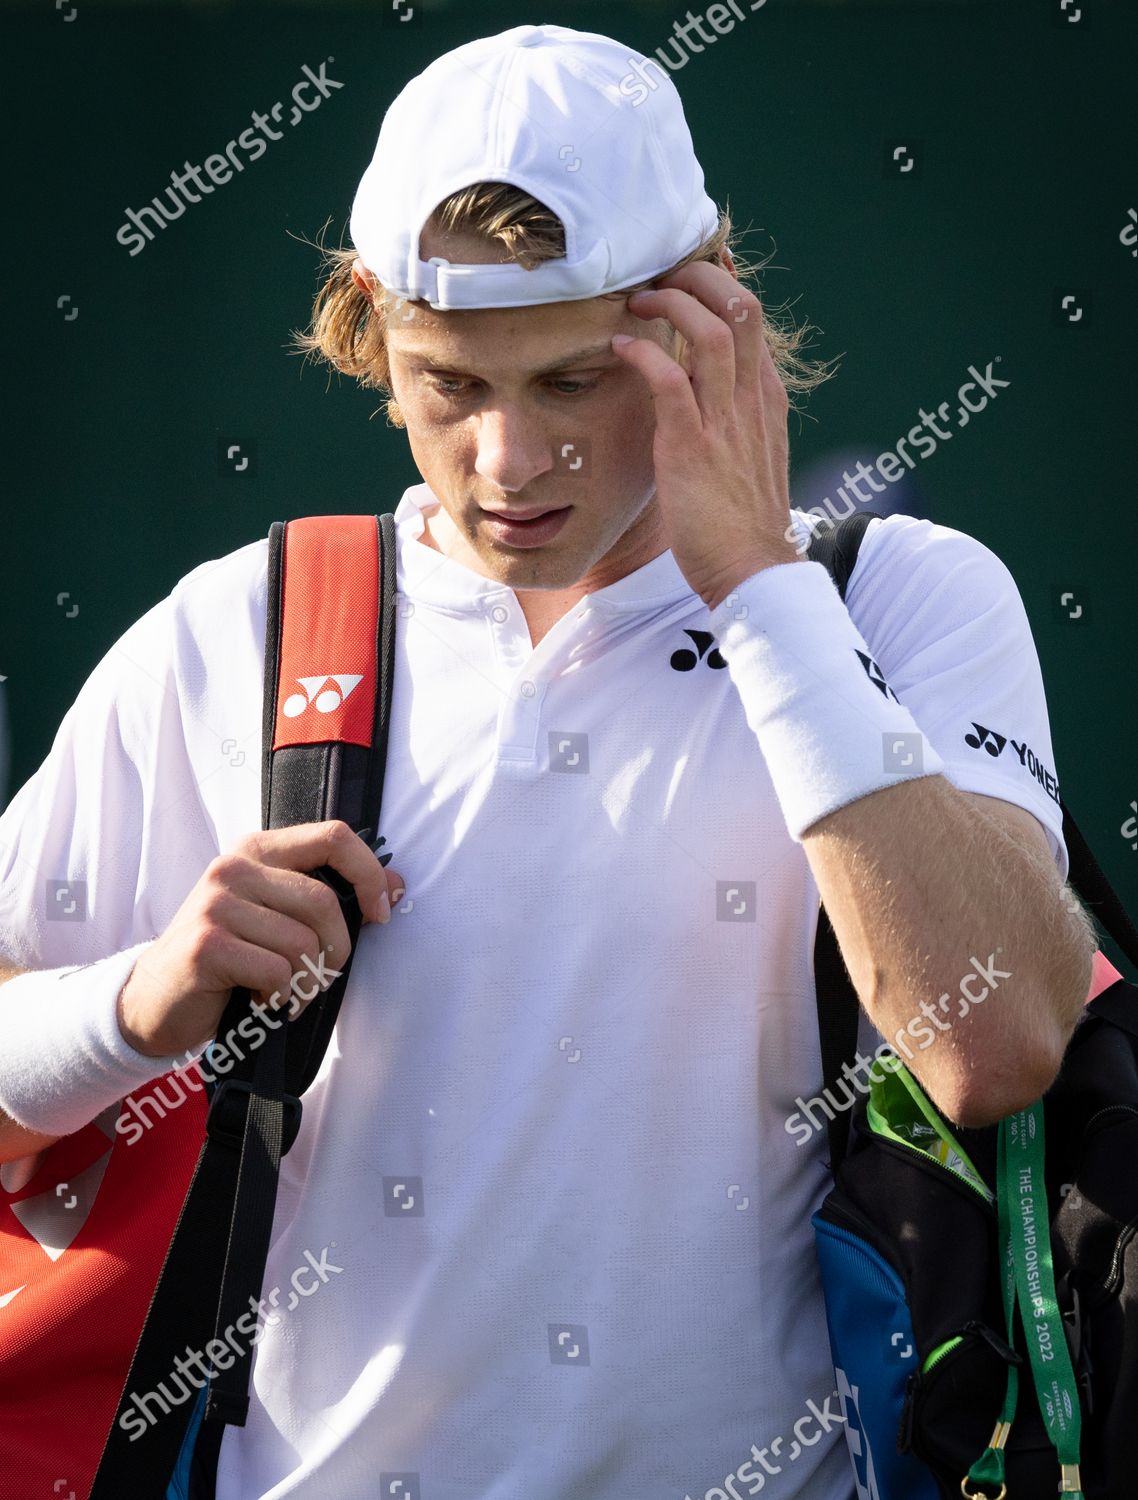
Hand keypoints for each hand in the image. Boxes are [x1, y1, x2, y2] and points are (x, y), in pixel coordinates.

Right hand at [116, 821, 405, 1058]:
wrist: (154, 1000)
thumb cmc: (228, 957)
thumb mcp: (276, 915)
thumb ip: (329, 895)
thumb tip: (398, 886)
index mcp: (257, 849)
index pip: (334, 836)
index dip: (369, 874)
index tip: (380, 914)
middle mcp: (233, 867)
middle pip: (324, 901)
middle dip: (336, 950)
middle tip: (319, 975)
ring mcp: (215, 903)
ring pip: (303, 942)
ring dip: (305, 981)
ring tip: (282, 990)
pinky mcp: (206, 944)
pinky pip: (277, 972)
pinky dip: (280, 997)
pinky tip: (260, 999)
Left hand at [611, 260, 801, 609]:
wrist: (752, 572)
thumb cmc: (739, 523)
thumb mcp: (744, 455)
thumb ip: (727, 417)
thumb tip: (693, 390)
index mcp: (765, 398)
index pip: (751, 315)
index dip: (716, 284)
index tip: (682, 275)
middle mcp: (752, 399)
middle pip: (740, 304)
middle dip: (696, 277)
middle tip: (656, 276)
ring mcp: (726, 421)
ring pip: (711, 329)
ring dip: (669, 304)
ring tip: (636, 302)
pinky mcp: (692, 446)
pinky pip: (670, 379)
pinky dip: (643, 353)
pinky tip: (619, 348)